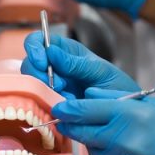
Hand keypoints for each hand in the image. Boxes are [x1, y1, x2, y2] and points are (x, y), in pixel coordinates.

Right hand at [20, 32, 139, 98]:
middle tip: (61, 86)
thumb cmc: (116, 87)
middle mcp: (55, 67)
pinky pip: (41, 104)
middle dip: (40, 75)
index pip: (38, 40)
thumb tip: (50, 52)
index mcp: (66, 51)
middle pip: (30, 65)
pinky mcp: (53, 105)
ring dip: (48, 92)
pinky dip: (51, 106)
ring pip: (33, 85)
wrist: (125, 114)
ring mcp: (52, 87)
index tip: (43, 62)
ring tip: (70, 98)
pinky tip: (68, 107)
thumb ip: (76, 63)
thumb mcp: (100, 71)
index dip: (34, 48)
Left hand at [53, 88, 154, 154]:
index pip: (84, 111)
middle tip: (71, 123)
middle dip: (75, 128)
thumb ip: (120, 101)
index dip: (68, 109)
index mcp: (131, 116)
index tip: (60, 108)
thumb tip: (91, 95)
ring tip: (128, 144)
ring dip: (104, 148)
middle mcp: (125, 143)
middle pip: (83, 134)